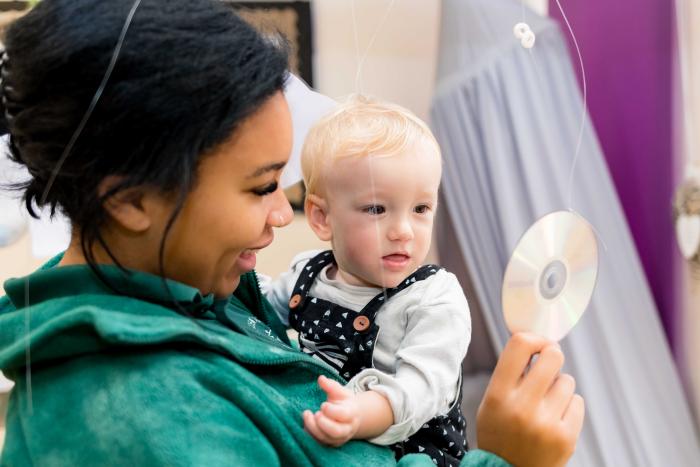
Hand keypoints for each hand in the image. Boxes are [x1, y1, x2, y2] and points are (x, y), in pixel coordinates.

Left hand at [303, 375, 360, 446]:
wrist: (350, 418)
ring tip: (307, 415)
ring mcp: (338, 438)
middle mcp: (346, 429)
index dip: (332, 411)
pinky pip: (318, 443)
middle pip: (336, 431)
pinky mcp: (329, 443)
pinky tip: (305, 424)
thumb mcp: (340, 392)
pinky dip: (310, 435)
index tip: (323, 404)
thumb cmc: (344, 402)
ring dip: (313, 428)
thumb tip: (321, 378)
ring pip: (326, 439)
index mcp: (351, 413)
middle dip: (323, 423)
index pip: (343, 415)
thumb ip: (331, 386)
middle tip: (316, 413)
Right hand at [476, 333, 584, 466]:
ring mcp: (546, 423)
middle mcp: (522, 407)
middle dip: (552, 355)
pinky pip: (578, 402)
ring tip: (546, 403)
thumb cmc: (499, 432)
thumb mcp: (491, 401)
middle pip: (552, 356)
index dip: (534, 338)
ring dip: (559, 386)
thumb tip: (536, 341)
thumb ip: (509, 373)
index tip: (537, 344)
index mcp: (498, 394)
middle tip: (548, 364)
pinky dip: (569, 406)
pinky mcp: (566, 438)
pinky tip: (555, 418)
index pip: (520, 345)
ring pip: (567, 380)